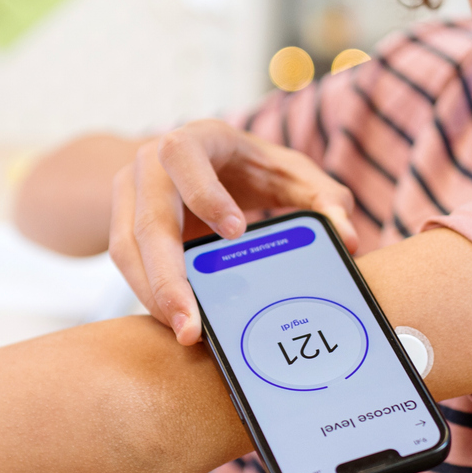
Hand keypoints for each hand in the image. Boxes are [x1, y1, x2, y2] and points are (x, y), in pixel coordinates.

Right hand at [110, 119, 357, 345]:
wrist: (196, 161)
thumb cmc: (248, 168)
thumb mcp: (289, 172)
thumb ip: (324, 198)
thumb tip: (350, 238)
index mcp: (194, 139)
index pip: (184, 156)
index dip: (205, 192)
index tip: (236, 232)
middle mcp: (151, 164)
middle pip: (149, 219)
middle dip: (169, 275)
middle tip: (192, 323)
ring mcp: (128, 194)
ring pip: (127, 248)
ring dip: (153, 295)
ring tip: (185, 333)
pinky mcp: (121, 225)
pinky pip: (125, 265)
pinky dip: (148, 296)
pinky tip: (175, 321)